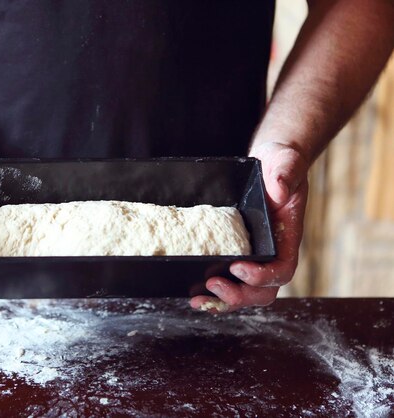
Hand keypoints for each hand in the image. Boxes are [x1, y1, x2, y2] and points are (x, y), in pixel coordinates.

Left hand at [190, 142, 308, 312]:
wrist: (269, 166)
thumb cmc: (281, 165)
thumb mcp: (285, 163)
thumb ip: (285, 174)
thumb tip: (279, 191)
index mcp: (287, 239)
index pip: (282, 269)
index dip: (262, 276)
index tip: (238, 267)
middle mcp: (272, 254)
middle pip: (263, 291)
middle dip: (239, 295)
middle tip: (213, 285)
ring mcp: (254, 258)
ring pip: (244, 293)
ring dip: (222, 301)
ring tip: (199, 300)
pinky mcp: (236, 255)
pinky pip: (229, 281)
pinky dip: (213, 293)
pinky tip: (195, 293)